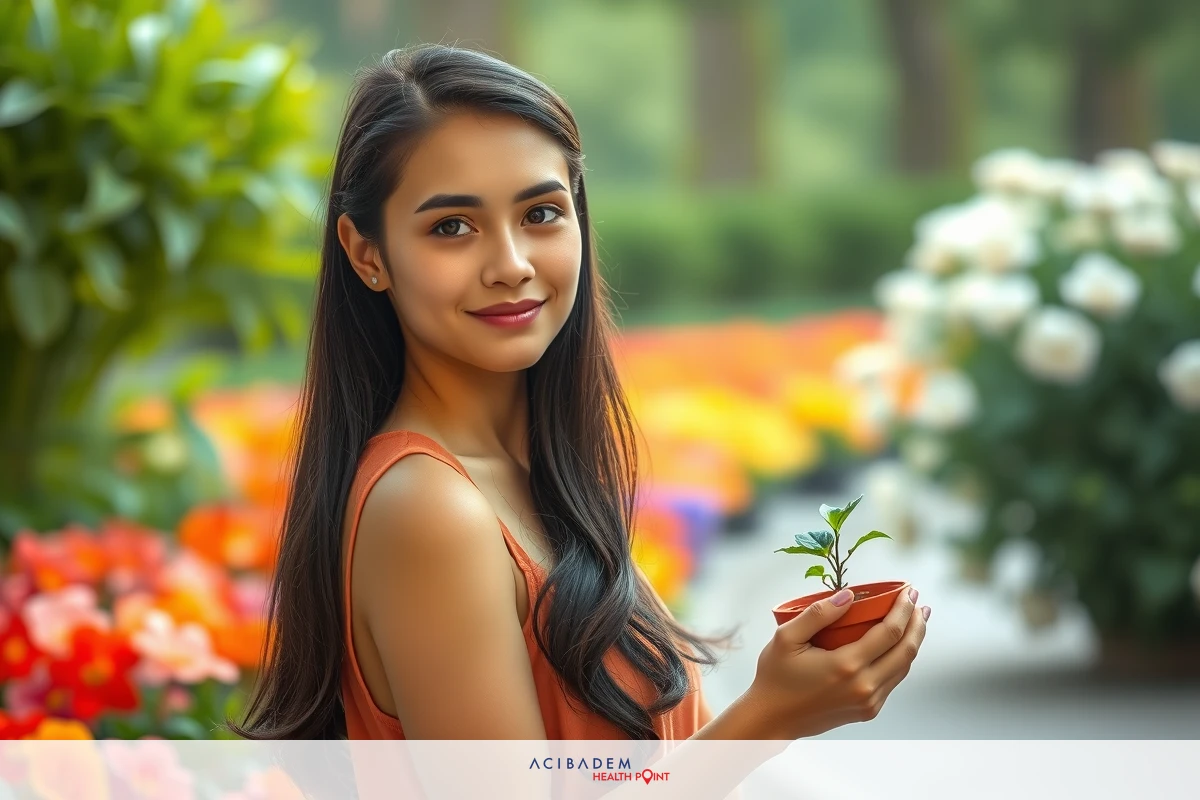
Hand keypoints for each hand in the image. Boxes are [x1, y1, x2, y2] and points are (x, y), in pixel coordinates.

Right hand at [744, 586, 929, 738]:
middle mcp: (864, 686)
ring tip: (915, 620)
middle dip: (917, 623)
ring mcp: (868, 702)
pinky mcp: (868, 711)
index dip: (904, 609)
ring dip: (913, 641)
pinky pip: (893, 680)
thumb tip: (848, 594)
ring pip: (904, 667)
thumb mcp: (786, 638)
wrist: (772, 719)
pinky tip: (897, 646)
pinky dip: (900, 659)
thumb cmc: (775, 677)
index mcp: (846, 666)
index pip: (890, 632)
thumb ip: (818, 614)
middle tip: (918, 601)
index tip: (909, 591)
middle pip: (906, 650)